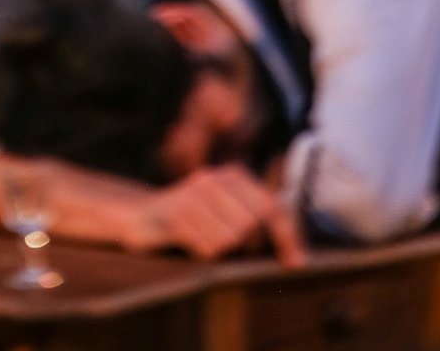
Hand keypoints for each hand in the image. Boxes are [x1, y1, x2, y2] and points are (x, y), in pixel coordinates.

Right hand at [133, 165, 304, 265]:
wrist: (141, 215)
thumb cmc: (191, 220)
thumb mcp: (222, 210)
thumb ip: (251, 217)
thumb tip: (290, 246)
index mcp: (233, 176)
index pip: (272, 206)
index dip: (287, 236)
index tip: (297, 263)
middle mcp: (216, 180)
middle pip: (251, 225)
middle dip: (243, 244)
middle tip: (222, 243)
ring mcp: (195, 195)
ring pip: (230, 239)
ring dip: (219, 250)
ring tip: (202, 240)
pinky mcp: (177, 215)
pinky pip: (207, 247)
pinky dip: (202, 253)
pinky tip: (190, 243)